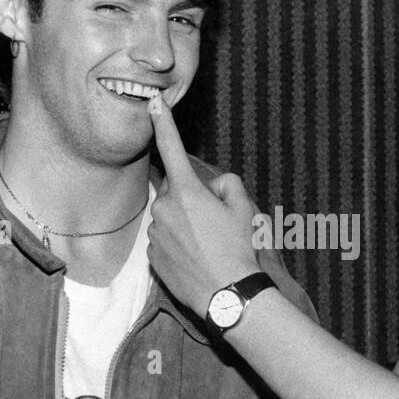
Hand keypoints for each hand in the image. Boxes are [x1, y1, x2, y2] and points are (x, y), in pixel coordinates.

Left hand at [146, 95, 261, 314]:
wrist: (228, 295)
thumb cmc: (239, 250)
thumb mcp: (245, 209)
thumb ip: (228, 185)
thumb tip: (215, 185)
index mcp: (186, 192)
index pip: (171, 148)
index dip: (163, 122)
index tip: (154, 103)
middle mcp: (164, 209)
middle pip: (175, 193)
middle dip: (191, 200)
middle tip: (216, 223)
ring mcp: (156, 235)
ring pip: (169, 219)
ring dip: (184, 225)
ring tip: (208, 246)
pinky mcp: (153, 257)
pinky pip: (164, 241)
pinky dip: (178, 245)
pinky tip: (196, 259)